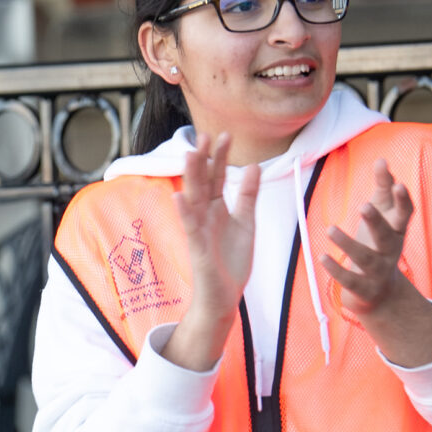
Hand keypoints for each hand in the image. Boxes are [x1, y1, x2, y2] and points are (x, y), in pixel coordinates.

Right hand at [164, 131, 258, 373]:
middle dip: (204, 160)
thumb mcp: (246, 223)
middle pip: (202, 183)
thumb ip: (247, 195)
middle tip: (205, 135)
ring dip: (190, 178)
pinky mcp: (197, 249)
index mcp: (216, 210)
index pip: (216, 178)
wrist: (223, 296)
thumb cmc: (231, 261)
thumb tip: (253, 166)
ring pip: (193, 200)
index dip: (219, 158)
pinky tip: (178, 196)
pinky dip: (184, 212)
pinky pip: (190, 228)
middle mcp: (204, 217)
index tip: (224, 135)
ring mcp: (198, 231)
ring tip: (190, 155)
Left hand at [320, 157, 431, 366]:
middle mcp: (391, 251)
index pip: (405, 214)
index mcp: (397, 231)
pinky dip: (337, 270)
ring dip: (348, 244)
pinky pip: (350, 279)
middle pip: (386, 236)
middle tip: (364, 205)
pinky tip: (323, 257)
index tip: (397, 184)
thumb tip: (382, 160)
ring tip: (330, 229)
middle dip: (377, 221)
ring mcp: (379, 271)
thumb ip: (383, 189)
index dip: (402, 200)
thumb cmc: (379, 245)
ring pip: (365, 258)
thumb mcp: (383, 217)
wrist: (382, 294)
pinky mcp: (364, 289)